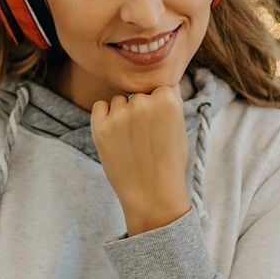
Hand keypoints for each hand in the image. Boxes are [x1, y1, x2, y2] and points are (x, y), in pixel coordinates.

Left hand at [89, 86, 189, 235]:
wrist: (152, 195)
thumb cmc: (169, 163)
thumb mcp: (179, 126)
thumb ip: (167, 102)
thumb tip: (153, 83)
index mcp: (168, 99)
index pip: (159, 86)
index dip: (159, 104)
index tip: (160, 123)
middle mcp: (143, 102)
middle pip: (137, 93)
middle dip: (141, 109)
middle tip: (146, 137)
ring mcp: (120, 114)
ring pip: (118, 100)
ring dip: (122, 114)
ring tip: (132, 141)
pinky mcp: (100, 126)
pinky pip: (99, 106)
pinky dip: (105, 117)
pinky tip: (116, 137)